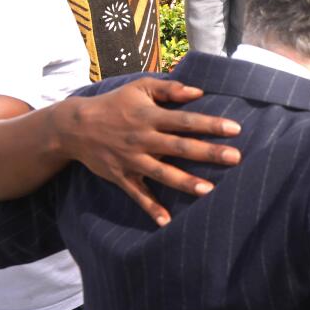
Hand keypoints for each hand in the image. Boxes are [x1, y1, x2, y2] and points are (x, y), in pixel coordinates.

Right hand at [55, 78, 241, 225]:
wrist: (74, 127)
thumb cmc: (114, 104)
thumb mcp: (139, 88)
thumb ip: (170, 89)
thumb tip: (199, 91)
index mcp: (150, 117)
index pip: (185, 120)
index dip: (210, 124)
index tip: (235, 128)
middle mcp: (143, 139)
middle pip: (180, 147)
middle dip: (208, 153)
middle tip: (235, 158)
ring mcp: (131, 160)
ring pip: (162, 173)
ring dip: (185, 182)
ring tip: (208, 190)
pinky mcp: (121, 177)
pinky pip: (138, 194)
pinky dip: (151, 208)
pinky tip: (167, 221)